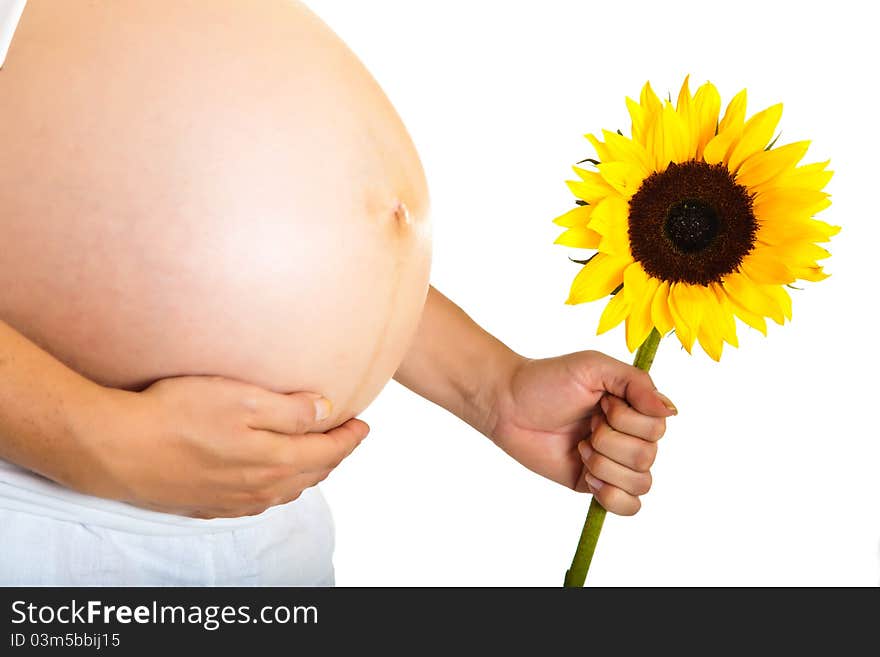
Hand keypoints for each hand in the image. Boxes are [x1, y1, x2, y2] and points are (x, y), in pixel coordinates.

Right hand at [76, 376, 368, 518]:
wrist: (117, 449)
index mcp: (276, 461)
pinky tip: (272, 478)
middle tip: (345, 437)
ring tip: (315, 455)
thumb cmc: (177, 416)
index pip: (328, 452)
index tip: (363, 424)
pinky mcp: (209, 504)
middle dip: (334, 455)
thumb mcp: (243, 399)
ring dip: (308, 472)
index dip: (350, 437)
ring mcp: (235, 501)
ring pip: (287, 490)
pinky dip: (278, 486)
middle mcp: (261, 488)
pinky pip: (259, 500)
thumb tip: (327, 412)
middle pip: (312, 473)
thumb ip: (291, 410)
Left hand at [489, 351, 676, 515]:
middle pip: (647, 457)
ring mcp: (613, 463)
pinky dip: (612, 496)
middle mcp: (629, 436)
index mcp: (634, 408)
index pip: (658, 427)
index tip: (601, 404)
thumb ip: (636, 383)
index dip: (627, 420)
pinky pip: (628, 507)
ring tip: (580, 448)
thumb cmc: (548, 380)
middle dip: (608, 441)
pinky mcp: (595, 485)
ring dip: (604, 465)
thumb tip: (670, 411)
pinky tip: (589, 477)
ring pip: (640, 483)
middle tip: (584, 426)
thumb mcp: (594, 367)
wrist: (507, 406)